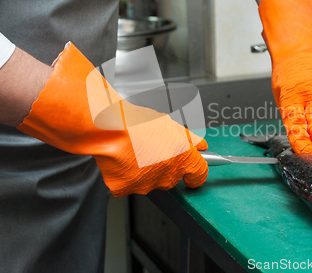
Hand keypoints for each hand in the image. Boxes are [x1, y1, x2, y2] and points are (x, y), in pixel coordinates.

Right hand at [17, 43, 207, 196]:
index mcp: (183, 159)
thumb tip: (201, 145)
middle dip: (165, 167)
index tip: (194, 175)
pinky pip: (127, 185)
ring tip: (133, 151)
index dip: (196, 175)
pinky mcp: (125, 189)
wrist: (109, 128)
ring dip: (144, 171)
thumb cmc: (138, 122)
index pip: (199, 175)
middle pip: (171, 178)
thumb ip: (189, 138)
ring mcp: (145, 185)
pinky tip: (120, 160)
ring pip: (148, 182)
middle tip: (152, 150)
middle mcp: (167, 176)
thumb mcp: (171, 124)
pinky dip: (124, 175)